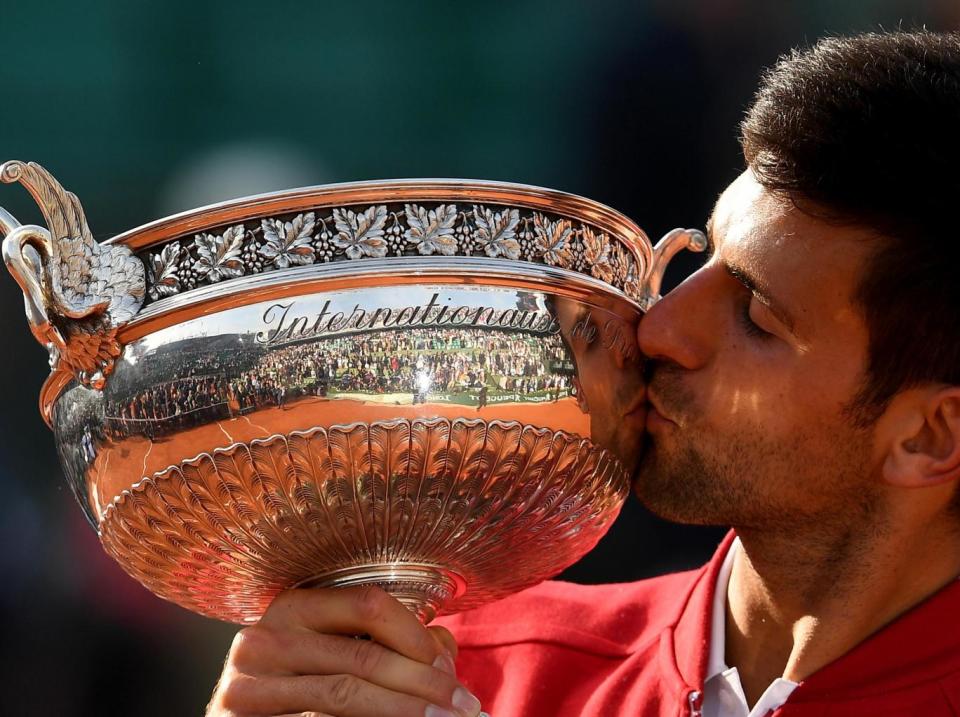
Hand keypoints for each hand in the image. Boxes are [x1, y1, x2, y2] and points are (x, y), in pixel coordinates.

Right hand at [206, 585, 480, 716]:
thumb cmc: (299, 690)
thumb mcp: (340, 654)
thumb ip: (390, 644)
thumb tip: (444, 653)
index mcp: (294, 606)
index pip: (368, 604)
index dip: (415, 636)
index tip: (449, 667)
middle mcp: (264, 637)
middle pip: (363, 655)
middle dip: (423, 682)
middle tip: (463, 706)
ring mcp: (246, 683)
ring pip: (345, 694)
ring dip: (405, 709)